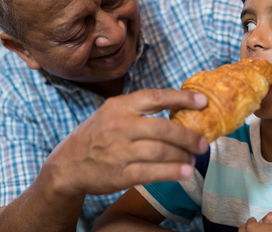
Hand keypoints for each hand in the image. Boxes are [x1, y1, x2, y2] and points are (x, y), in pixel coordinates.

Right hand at [41, 89, 208, 197]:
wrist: (68, 164)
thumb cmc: (98, 135)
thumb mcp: (112, 112)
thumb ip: (140, 109)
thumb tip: (178, 109)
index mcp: (120, 106)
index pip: (156, 97)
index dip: (182, 98)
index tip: (203, 102)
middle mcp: (119, 126)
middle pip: (162, 128)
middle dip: (188, 136)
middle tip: (202, 143)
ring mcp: (118, 151)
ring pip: (160, 151)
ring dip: (182, 156)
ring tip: (193, 159)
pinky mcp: (119, 174)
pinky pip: (151, 172)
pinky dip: (172, 172)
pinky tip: (185, 172)